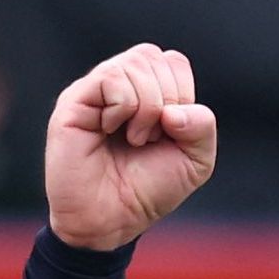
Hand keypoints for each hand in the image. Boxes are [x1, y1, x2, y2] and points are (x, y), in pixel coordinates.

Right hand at [45, 43, 215, 250]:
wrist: (110, 222)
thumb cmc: (147, 191)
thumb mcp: (194, 162)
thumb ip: (203, 127)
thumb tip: (174, 110)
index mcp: (146, 91)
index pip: (173, 61)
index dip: (182, 93)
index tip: (171, 132)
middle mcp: (119, 84)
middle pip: (153, 56)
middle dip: (167, 98)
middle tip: (152, 137)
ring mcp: (95, 90)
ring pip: (135, 64)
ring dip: (147, 106)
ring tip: (134, 139)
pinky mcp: (74, 101)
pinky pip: (111, 78)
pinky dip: (124, 107)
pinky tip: (111, 131)